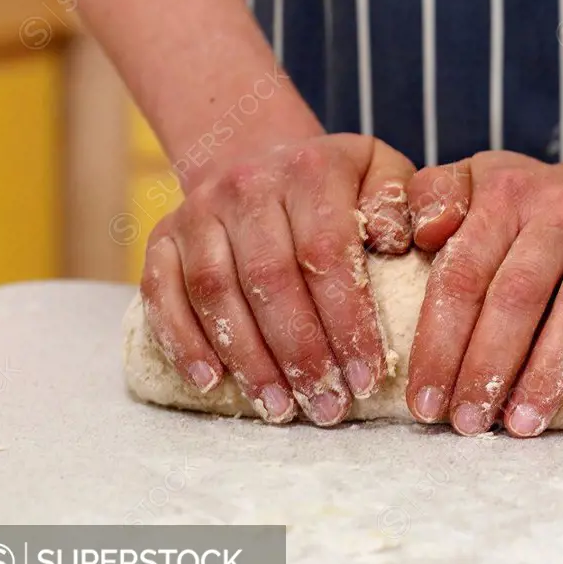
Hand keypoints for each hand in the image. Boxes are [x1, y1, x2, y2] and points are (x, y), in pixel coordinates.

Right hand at [140, 135, 414, 424]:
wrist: (256, 155)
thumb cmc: (335, 185)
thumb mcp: (380, 173)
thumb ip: (402, 202)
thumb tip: (397, 243)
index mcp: (310, 170)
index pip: (326, 253)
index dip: (347, 322)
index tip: (368, 377)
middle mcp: (248, 184)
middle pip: (270, 279)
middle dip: (301, 354)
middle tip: (327, 408)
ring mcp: (198, 210)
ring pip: (216, 292)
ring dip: (249, 359)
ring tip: (279, 409)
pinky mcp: (161, 237)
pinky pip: (161, 293)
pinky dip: (182, 342)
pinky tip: (210, 383)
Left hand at [404, 150, 562, 436]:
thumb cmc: (537, 205)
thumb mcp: (479, 181)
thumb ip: (434, 200)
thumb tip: (416, 238)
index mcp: (506, 193)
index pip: (464, 274)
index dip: (439, 343)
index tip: (424, 401)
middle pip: (518, 297)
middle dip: (487, 368)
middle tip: (467, 423)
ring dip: (548, 376)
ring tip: (521, 425)